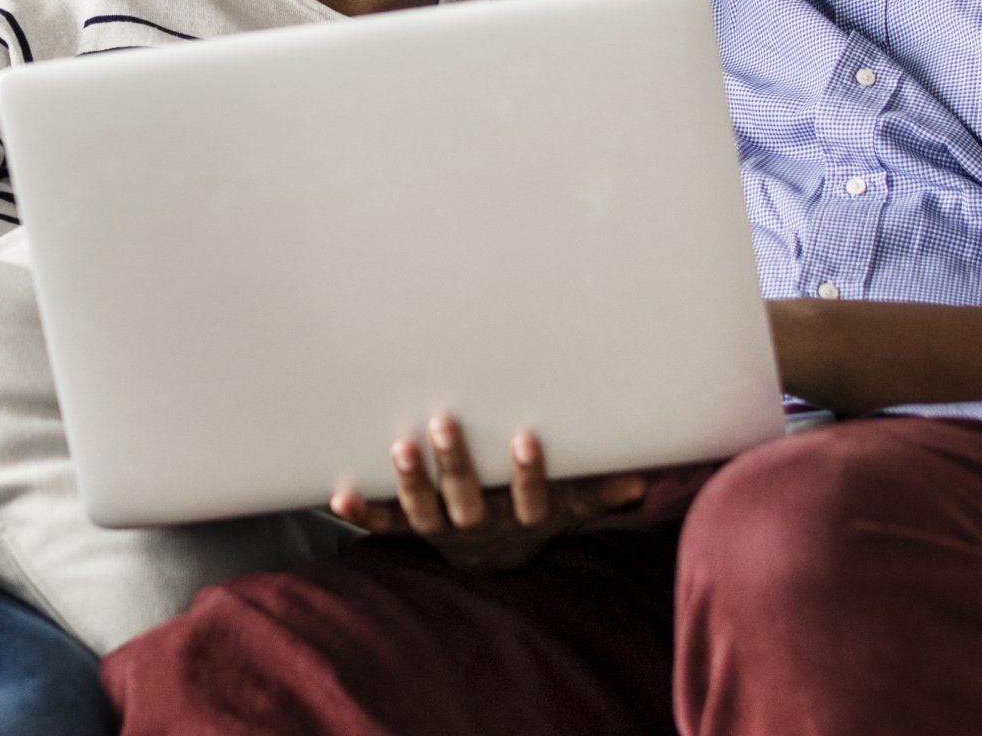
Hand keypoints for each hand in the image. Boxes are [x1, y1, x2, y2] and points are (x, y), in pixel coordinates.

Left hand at [329, 415, 647, 572]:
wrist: (497, 558)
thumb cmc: (537, 513)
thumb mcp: (572, 504)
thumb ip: (601, 490)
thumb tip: (642, 480)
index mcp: (522, 520)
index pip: (529, 500)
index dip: (528, 474)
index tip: (525, 438)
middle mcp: (479, 528)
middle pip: (466, 502)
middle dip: (455, 465)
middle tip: (443, 423)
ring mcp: (442, 529)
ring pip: (423, 512)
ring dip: (411, 481)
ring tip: (401, 444)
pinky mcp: (412, 528)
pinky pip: (385, 524)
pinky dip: (363, 512)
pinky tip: (339, 494)